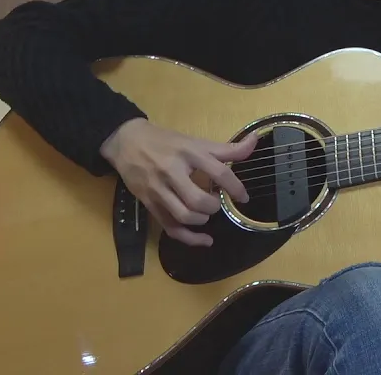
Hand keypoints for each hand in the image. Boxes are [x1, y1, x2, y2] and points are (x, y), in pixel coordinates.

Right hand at [100, 118, 256, 245]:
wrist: (126, 142)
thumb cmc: (165, 141)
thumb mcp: (195, 141)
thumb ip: (226, 148)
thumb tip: (254, 140)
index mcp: (188, 152)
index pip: (218, 172)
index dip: (235, 188)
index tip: (244, 198)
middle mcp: (172, 171)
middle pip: (198, 200)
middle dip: (213, 206)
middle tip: (216, 202)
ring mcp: (158, 189)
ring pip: (183, 216)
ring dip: (201, 220)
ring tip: (205, 213)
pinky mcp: (149, 204)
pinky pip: (170, 227)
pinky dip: (189, 238)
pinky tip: (204, 240)